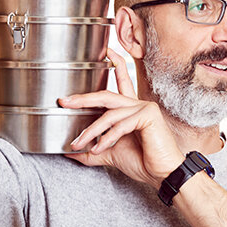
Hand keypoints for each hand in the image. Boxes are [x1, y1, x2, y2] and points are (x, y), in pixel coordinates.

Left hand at [59, 49, 183, 186]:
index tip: (106, 51)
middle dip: (83, 98)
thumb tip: (71, 152)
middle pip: (106, 95)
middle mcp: (137, 105)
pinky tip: (99, 148)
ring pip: (109, 115)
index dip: (116, 64)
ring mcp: (144, 108)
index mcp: (131, 109)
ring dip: (90, 131)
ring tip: (78, 143)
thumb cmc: (142, 162)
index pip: (122, 82)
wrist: (162, 174)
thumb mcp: (109, 154)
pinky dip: (107, 138)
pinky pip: (120, 125)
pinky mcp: (148, 116)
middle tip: (64, 101)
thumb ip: (91, 150)